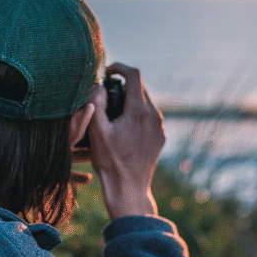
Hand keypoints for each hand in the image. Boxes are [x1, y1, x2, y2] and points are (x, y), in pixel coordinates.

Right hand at [87, 63, 164, 218]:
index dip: (119, 67)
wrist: (128, 189)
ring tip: (114, 113)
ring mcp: (160, 127)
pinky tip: (124, 128)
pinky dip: (137, 115)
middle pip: (140, 88)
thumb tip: (98, 85)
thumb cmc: (110, 162)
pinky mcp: (160, 137)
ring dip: (130, 101)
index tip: (107, 71)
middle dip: (123, 86)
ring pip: (146, 102)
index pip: (134, 74)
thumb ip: (96, 103)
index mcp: (139, 111)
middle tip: (106, 94)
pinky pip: (150, 117)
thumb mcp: (97, 131)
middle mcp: (154, 116)